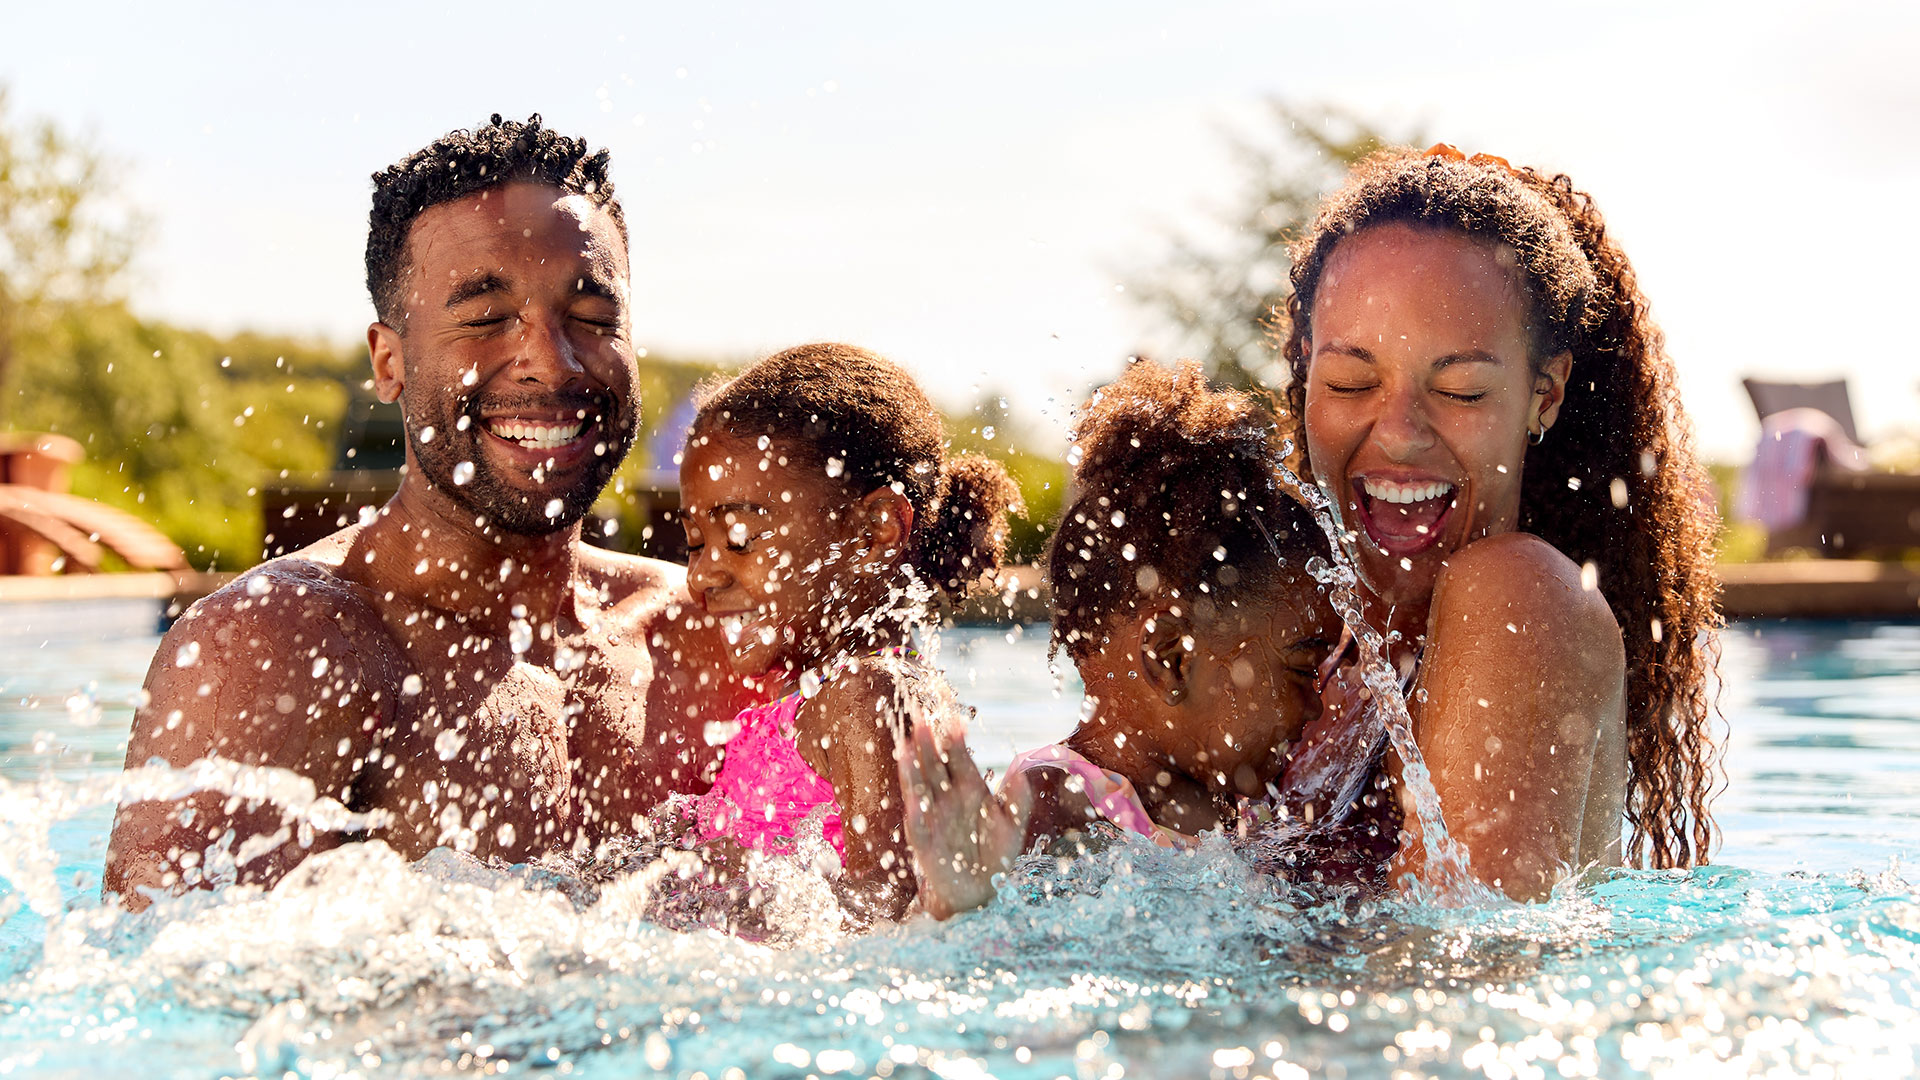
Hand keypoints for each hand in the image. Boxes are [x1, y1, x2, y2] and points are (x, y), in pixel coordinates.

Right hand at [896, 722, 1032, 920]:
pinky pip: (918, 825)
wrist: (980, 890)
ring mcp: (933, 817)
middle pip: (934, 766)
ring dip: (913, 770)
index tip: (956, 720)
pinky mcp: (924, 842)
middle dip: (928, 745)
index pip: (959, 758)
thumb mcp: (1013, 825)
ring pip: (920, 788)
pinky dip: (916, 814)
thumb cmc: (996, 854)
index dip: (956, 740)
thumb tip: (1021, 770)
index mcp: (969, 788)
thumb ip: (1018, 800)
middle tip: (922, 720)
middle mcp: (947, 797)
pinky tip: (913, 801)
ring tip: (906, 748)